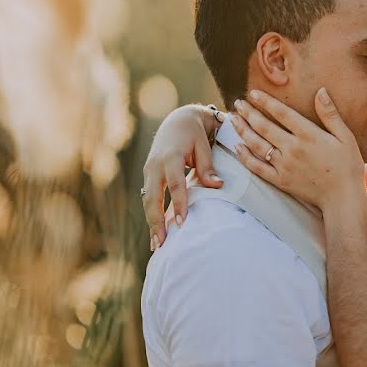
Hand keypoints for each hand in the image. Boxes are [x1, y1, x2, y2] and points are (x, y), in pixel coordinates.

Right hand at [142, 105, 222, 249]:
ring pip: (147, 200)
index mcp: (170, 156)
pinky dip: (151, 216)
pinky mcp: (148, 176)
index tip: (182, 223)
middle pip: (153, 196)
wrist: (177, 121)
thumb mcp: (203, 146)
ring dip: (151, 223)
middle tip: (161, 243)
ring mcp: (149, 171)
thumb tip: (218, 185)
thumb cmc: (194, 134)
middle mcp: (155, 165)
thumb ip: (208, 167)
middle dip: (156, 221)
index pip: (175, 184)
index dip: (178, 204)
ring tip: (156, 245)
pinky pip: (148, 198)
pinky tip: (155, 234)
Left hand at [232, 88, 365, 209]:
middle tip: (238, 102)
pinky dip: (245, 157)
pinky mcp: (280, 180)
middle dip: (249, 113)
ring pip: (257, 144)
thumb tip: (320, 91)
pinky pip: (257, 167)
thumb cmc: (347, 166)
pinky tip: (238, 147)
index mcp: (309, 135)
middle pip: (264, 126)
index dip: (266, 101)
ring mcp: (284, 165)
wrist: (342, 198)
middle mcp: (293, 148)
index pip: (282, 113)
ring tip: (233, 119)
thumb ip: (330, 114)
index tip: (253, 93)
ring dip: (243, 130)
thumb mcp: (345, 137)